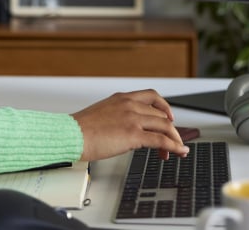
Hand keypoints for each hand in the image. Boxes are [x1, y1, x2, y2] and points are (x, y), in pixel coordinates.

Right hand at [72, 89, 188, 161]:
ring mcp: (132, 118)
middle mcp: (129, 104)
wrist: (70, 134)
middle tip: (173, 139)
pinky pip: (161, 140)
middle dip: (170, 128)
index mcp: (121, 98)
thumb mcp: (101, 114)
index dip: (164, 107)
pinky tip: (178, 152)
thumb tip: (124, 129)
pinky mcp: (133, 134)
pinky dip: (174, 146)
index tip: (169, 117)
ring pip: (165, 126)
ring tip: (178, 150)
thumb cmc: (79, 129)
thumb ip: (116, 116)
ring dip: (175, 139)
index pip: (151, 96)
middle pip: (161, 114)